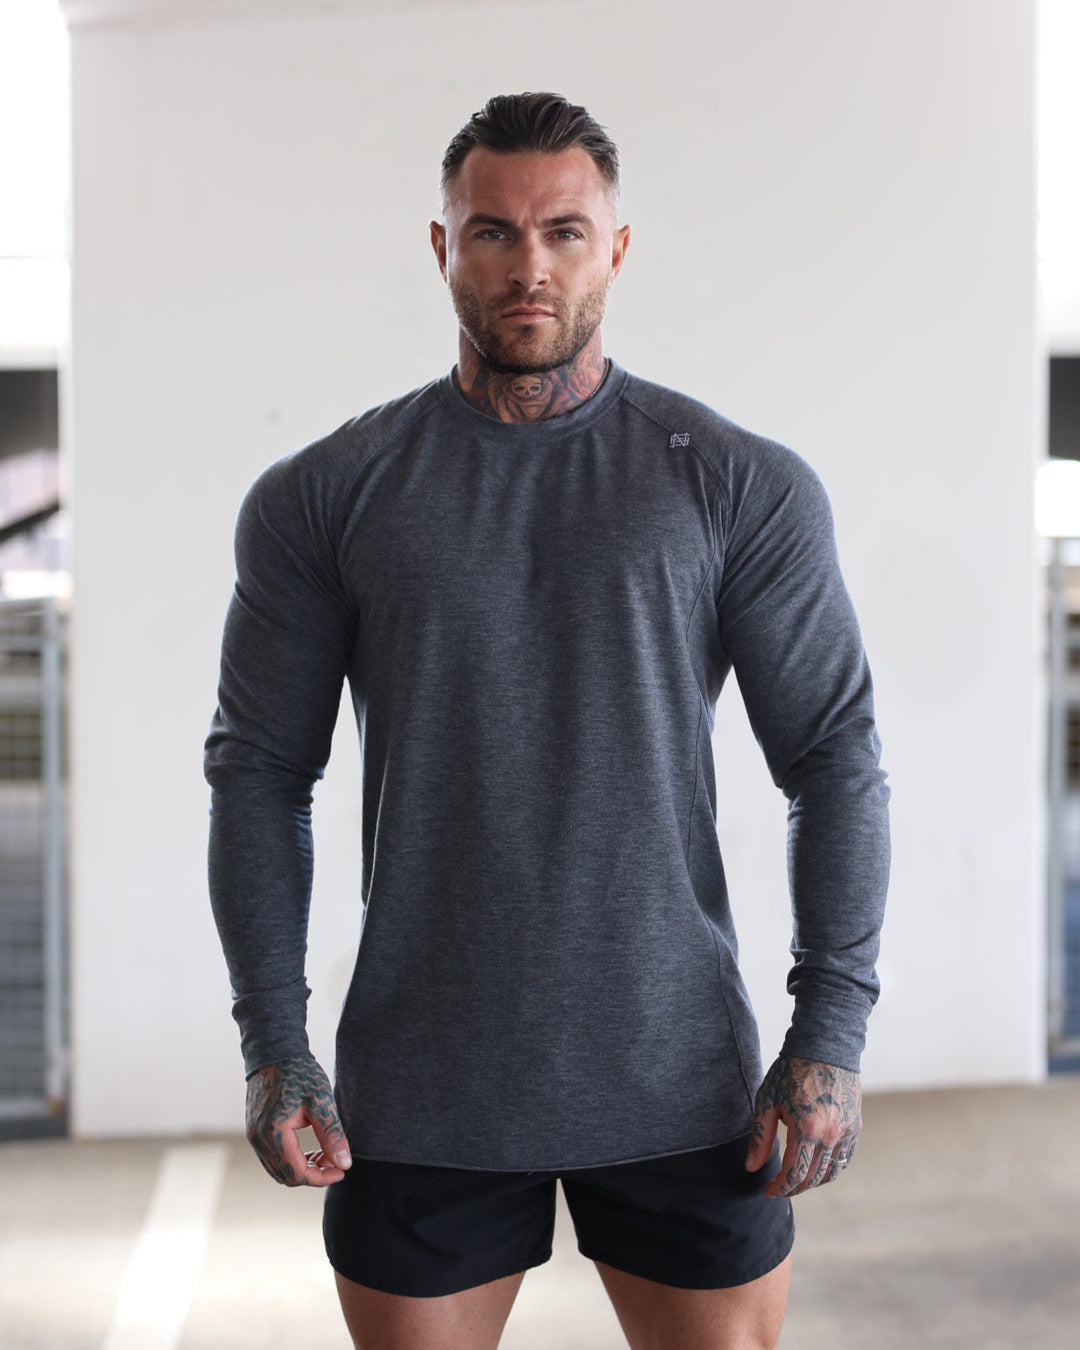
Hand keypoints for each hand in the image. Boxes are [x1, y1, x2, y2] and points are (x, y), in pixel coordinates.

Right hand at [245, 1054, 352, 1186]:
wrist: (275, 1051)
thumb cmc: (300, 1073)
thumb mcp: (321, 1101)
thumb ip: (332, 1134)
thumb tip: (344, 1164)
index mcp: (274, 1133)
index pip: (298, 1174)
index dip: (321, 1178)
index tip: (341, 1170)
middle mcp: (258, 1139)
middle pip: (286, 1176)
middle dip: (313, 1174)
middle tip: (335, 1161)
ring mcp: (253, 1135)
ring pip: (278, 1169)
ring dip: (302, 1168)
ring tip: (325, 1154)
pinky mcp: (254, 1130)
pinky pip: (272, 1157)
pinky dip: (291, 1159)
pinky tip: (309, 1149)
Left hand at [745, 1053, 860, 1197]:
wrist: (824, 1047)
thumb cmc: (791, 1071)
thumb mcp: (767, 1100)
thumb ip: (760, 1136)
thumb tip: (752, 1167)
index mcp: (807, 1130)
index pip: (794, 1175)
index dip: (779, 1188)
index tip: (767, 1190)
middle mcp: (831, 1135)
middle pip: (813, 1178)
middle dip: (793, 1188)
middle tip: (778, 1187)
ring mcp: (847, 1132)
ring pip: (832, 1173)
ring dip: (813, 1182)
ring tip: (796, 1179)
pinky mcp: (856, 1126)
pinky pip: (845, 1158)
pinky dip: (831, 1169)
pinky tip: (816, 1165)